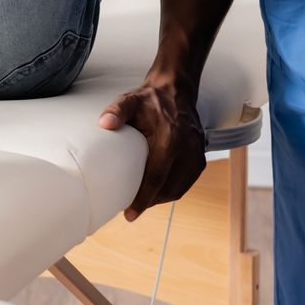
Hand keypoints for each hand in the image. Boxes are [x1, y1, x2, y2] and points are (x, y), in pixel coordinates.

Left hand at [97, 78, 207, 221]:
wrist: (176, 89)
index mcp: (170, 139)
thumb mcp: (129, 101)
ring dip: (162, 199)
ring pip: (180, 188)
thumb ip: (116, 111)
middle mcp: (187, 148)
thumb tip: (104, 124)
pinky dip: (174, 190)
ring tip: (144, 202)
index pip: (156, 178)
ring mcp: (197, 152)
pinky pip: (188, 181)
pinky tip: (159, 192)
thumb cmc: (148, 99)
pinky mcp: (201, 155)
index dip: (143, 199)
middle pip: (169, 188)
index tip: (130, 214)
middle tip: (132, 210)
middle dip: (150, 202)